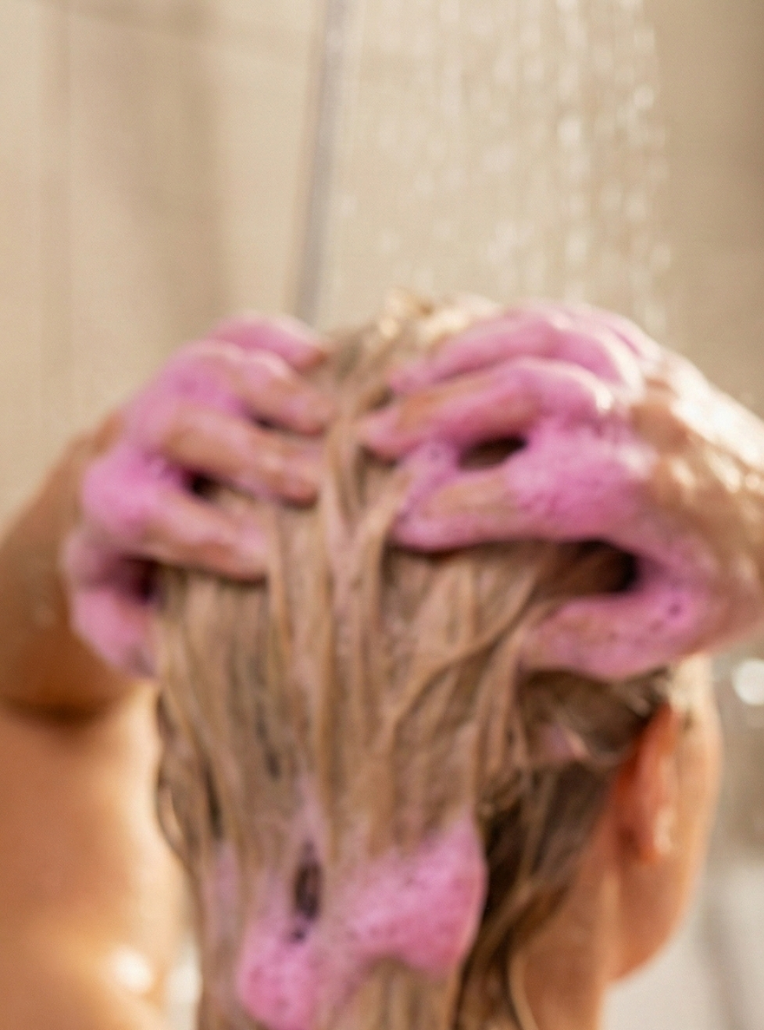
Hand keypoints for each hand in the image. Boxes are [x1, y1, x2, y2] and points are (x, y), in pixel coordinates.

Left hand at [63, 315, 330, 676]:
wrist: (143, 527)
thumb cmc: (154, 587)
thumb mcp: (132, 625)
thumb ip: (142, 637)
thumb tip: (171, 642)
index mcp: (110, 507)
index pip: (133, 507)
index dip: (196, 532)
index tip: (262, 561)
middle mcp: (134, 441)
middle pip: (171, 424)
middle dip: (245, 454)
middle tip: (312, 487)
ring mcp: (174, 392)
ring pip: (206, 369)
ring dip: (273, 393)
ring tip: (333, 424)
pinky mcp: (216, 366)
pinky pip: (240, 333)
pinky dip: (281, 339)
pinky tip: (326, 357)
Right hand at [358, 303, 763, 678]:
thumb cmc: (737, 588)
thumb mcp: (673, 633)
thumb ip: (594, 641)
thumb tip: (512, 643)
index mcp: (640, 490)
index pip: (520, 491)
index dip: (450, 510)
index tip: (399, 530)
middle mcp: (641, 419)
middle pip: (518, 391)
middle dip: (433, 414)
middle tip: (368, 441)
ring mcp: (648, 376)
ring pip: (536, 339)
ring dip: (458, 356)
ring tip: (394, 385)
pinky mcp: (650, 356)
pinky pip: (566, 320)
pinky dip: (504, 325)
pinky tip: (457, 347)